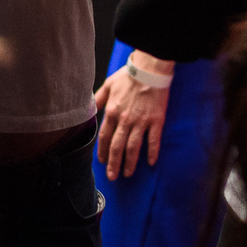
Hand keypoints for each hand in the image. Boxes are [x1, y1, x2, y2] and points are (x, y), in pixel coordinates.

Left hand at [93, 52, 173, 178]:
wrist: (150, 69)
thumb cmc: (129, 75)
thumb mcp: (108, 85)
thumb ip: (99, 99)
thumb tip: (90, 109)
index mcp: (113, 112)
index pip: (105, 137)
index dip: (103, 151)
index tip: (103, 161)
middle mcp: (125, 120)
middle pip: (117, 146)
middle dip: (114, 163)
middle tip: (112, 176)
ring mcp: (141, 122)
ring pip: (133, 147)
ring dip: (129, 162)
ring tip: (127, 173)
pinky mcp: (156, 121)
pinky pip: (154, 140)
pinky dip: (152, 152)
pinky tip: (150, 162)